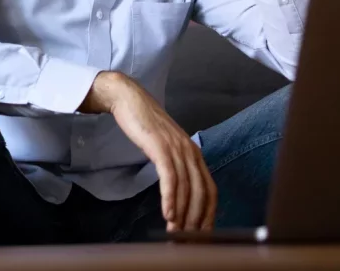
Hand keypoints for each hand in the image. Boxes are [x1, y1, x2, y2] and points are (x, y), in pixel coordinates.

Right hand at [82, 72, 216, 231]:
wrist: (128, 99)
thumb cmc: (144, 124)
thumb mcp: (165, 147)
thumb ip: (175, 165)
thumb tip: (177, 193)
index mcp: (194, 153)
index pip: (210, 190)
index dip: (209, 214)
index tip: (202, 234)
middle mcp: (191, 151)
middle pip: (202, 193)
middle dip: (196, 220)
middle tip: (189, 240)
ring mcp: (177, 148)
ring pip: (187, 188)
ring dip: (182, 214)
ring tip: (176, 233)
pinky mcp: (161, 147)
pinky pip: (170, 178)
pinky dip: (170, 198)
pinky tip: (167, 214)